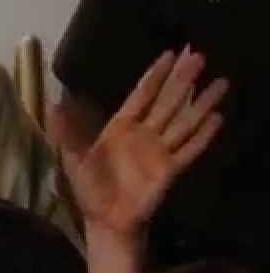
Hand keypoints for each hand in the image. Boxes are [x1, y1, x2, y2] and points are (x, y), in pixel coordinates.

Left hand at [48, 47, 227, 239]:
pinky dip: (203, 135)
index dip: (155, 75)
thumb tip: (52, 103)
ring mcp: (159, 151)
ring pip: (184, 120)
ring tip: (221, 82)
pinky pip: (190, 149)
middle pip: (167, 101)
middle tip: (200, 55)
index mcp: (120, 128)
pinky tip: (217, 117)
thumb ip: (65, 131)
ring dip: (201, 102)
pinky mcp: (170, 169)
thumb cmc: (89, 189)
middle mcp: (143, 134)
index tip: (170, 53)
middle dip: (182, 79)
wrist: (105, 219)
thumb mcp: (72, 157)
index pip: (142, 95)